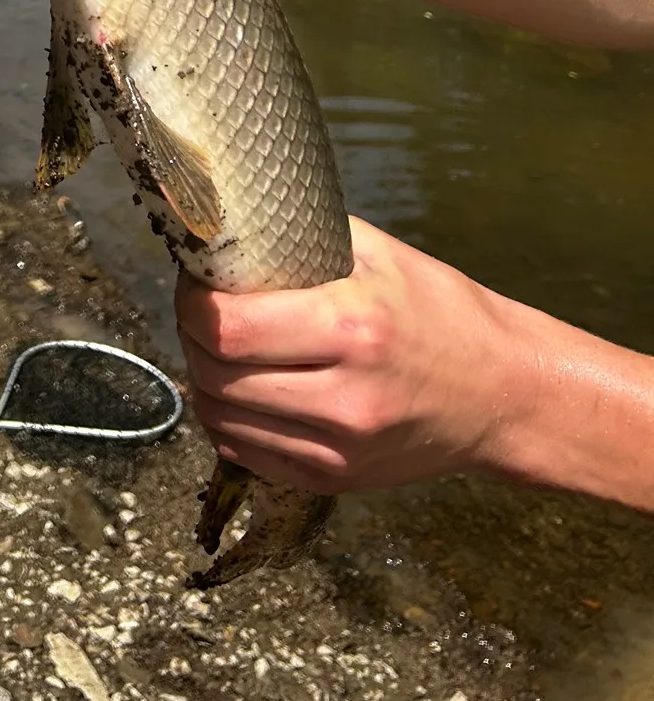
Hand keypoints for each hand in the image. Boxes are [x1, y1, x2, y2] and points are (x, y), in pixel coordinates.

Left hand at [174, 218, 529, 494]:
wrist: (509, 394)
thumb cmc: (442, 311)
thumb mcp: (380, 254)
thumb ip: (304, 237)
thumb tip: (231, 222)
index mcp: (352, 326)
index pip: (228, 326)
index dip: (192, 302)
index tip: (195, 282)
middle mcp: (343, 395)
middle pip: (214, 373)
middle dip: (191, 336)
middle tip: (201, 311)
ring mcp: (339, 446)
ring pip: (219, 417)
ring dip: (203, 379)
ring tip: (220, 349)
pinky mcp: (336, 478)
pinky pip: (245, 452)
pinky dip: (228, 420)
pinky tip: (243, 391)